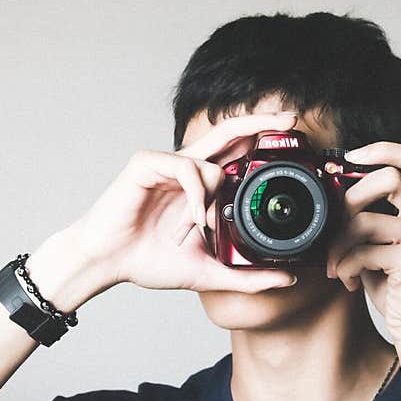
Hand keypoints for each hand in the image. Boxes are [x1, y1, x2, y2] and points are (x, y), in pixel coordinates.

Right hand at [50, 112, 299, 305]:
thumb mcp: (209, 271)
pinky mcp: (147, 164)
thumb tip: (289, 279)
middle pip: (229, 132)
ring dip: (214, 197)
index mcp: (200, 185)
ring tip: (201, 229)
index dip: (261, 143)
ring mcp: (166, 163)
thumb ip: (247, 276)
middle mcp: (187, 168)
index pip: (236, 153)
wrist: (108, 263)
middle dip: (260, 123)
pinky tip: (193, 220)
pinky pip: (186, 168)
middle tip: (290, 120)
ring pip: (210, 159)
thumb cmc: (149, 260)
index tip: (292, 140)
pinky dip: (196, 195)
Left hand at [325, 142, 400, 353]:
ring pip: (366, 220)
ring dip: (339, 245)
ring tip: (336, 265)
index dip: (381, 149)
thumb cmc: (398, 284)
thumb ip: (369, 215)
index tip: (349, 159)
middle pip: (389, 177)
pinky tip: (349, 281)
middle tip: (335, 223)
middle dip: (350, 198)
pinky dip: (346, 266)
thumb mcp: (383, 243)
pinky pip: (364, 251)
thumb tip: (332, 186)